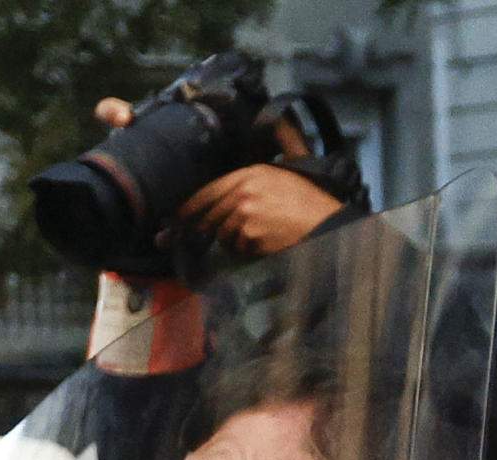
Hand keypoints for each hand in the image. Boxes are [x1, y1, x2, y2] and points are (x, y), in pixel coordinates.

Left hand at [92, 98, 341, 257]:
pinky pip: (235, 247)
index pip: (206, 191)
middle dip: (194, 229)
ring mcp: (244, 211)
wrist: (326, 223)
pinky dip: (246, 250)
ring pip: (221, 233)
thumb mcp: (280, 176)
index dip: (186, 207)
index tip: (170, 218)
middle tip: (169, 239)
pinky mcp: (249, 232)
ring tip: (260, 234)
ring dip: (233, 240)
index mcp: (250, 173)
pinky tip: (265, 242)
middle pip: (206, 214)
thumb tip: (220, 194)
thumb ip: (251, 180)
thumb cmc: (307, 204)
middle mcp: (243, 189)